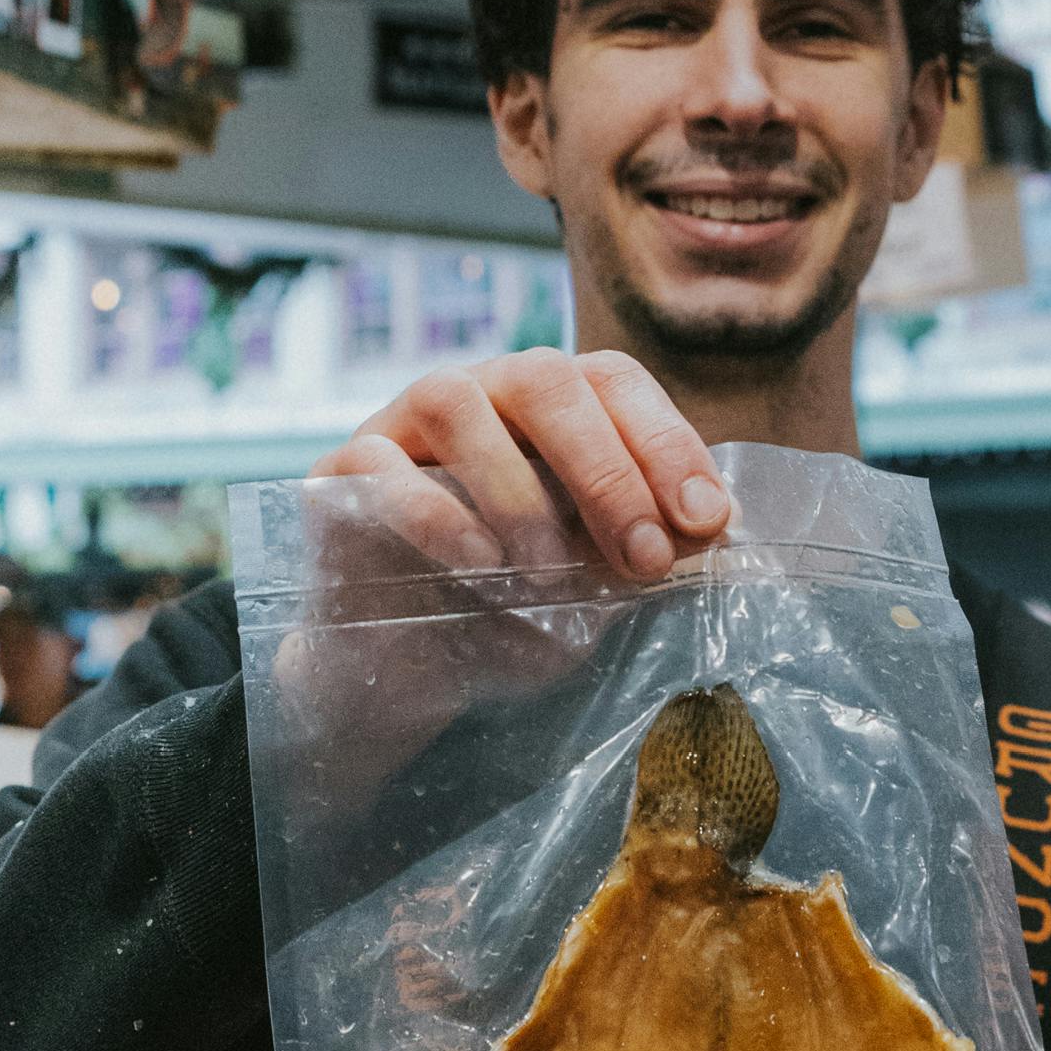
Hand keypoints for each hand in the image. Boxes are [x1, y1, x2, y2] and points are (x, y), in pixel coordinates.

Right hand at [310, 347, 729, 582]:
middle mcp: (476, 394)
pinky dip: (438, 516)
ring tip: (552, 574)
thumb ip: (639, 547)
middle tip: (644, 557)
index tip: (706, 521)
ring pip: (455, 402)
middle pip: (542, 378)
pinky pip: (381, 467)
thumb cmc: (509, 610)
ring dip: (519, 491)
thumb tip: (712, 529)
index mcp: (546, 406)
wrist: (405, 672)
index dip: (666, 442)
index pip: (613, 381)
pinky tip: (479, 566)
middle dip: (606, 469)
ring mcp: (399, 425)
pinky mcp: (337, 474)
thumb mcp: (591, 582)